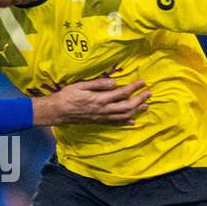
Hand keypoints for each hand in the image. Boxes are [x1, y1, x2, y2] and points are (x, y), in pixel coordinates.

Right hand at [34, 77, 150, 125]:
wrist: (58, 111)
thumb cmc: (67, 96)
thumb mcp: (81, 85)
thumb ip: (98, 84)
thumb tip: (114, 82)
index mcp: (100, 99)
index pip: (121, 93)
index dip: (133, 87)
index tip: (142, 82)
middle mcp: (103, 110)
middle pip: (127, 106)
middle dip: (139, 99)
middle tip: (149, 93)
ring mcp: (102, 117)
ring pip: (123, 116)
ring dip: (136, 111)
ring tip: (146, 105)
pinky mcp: (99, 122)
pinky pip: (115, 123)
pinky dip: (125, 122)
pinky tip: (133, 121)